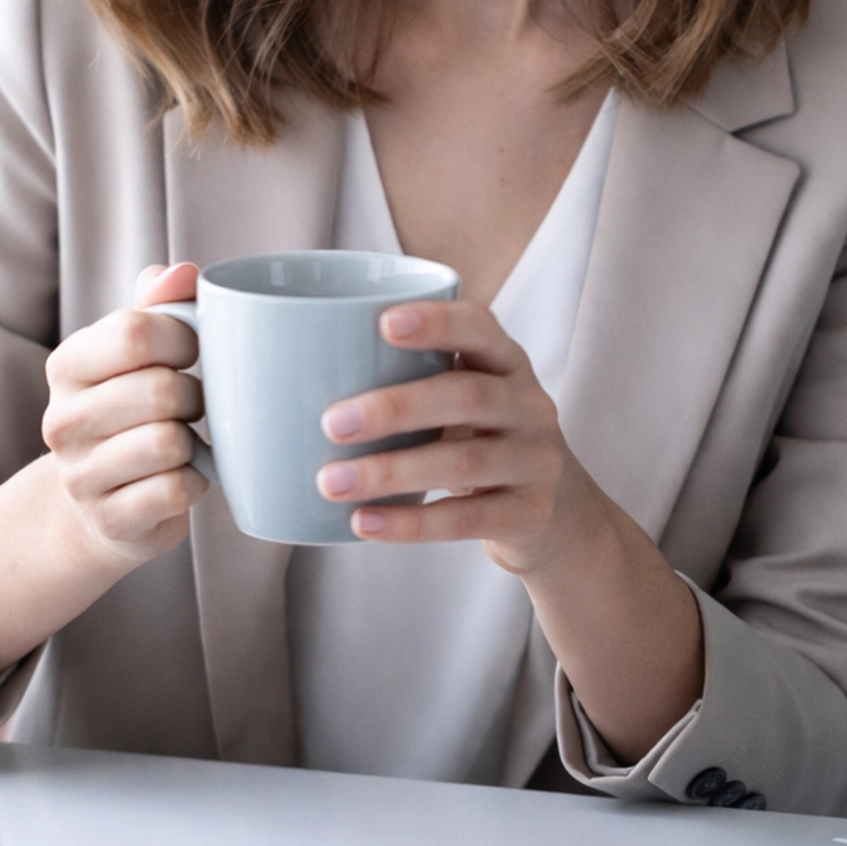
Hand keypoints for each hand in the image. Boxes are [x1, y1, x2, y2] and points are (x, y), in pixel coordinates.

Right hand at [40, 262, 209, 567]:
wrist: (99, 504)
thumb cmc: (130, 413)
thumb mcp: (135, 355)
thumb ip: (157, 306)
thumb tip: (180, 273)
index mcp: (67, 366)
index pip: (134, 332)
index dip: (184, 337)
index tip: (193, 350)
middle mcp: (63, 421)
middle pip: (160, 390)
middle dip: (195, 395)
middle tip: (192, 404)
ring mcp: (81, 477)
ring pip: (169, 442)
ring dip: (194, 441)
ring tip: (184, 441)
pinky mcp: (110, 521)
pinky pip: (176, 491)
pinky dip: (195, 483)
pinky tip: (184, 477)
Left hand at [315, 298, 594, 569]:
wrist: (559, 518)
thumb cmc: (482, 444)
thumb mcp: (465, 404)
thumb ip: (411, 383)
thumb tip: (287, 381)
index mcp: (507, 363)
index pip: (480, 328)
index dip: (436, 322)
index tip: (382, 323)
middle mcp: (530, 404)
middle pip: (465, 396)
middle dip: (394, 407)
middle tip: (330, 423)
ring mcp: (537, 460)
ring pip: (463, 460)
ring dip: (390, 472)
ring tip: (331, 483)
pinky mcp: (532, 514)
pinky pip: (468, 518)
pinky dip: (411, 523)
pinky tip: (364, 523)